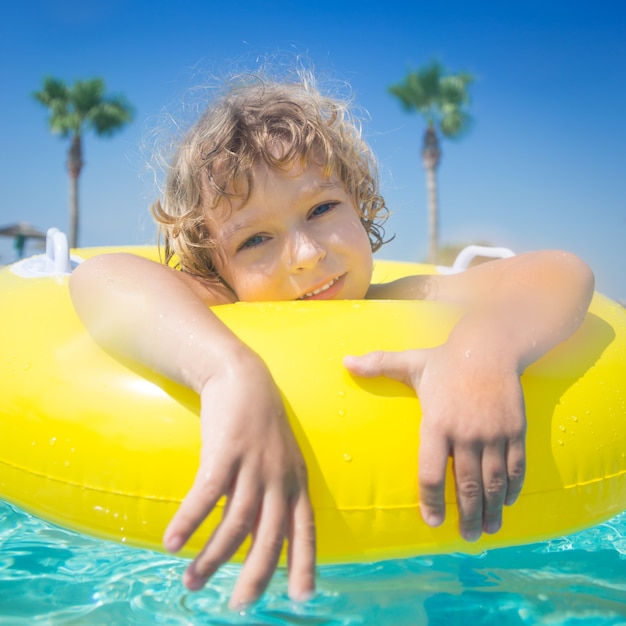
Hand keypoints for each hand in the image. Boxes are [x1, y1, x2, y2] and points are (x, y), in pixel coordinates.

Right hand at [163, 352, 315, 607]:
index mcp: (295, 479)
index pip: (305, 529)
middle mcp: (279, 476)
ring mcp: (253, 463)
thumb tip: (261, 530)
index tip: (301, 598)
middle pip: (271, 536)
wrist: (240, 375)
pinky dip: (190, 521)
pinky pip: (207, 495)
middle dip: (256, 576)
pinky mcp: (225, 450)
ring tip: (193, 582)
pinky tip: (172, 542)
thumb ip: (275, 490)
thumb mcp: (280, 455)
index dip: (304, 563)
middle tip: (240, 607)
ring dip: (213, 556)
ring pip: (236, 522)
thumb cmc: (258, 420)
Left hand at [344, 345, 525, 541]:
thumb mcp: (410, 362)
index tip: (432, 521)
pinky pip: (515, 467)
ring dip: (491, 510)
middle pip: (466, 486)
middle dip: (467, 516)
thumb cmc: (445, 359)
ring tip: (488, 530)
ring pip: (492, 482)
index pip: (431, 473)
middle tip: (466, 537)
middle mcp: (465, 433)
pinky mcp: (515, 430)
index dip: (432, 502)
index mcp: (436, 422)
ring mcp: (493, 434)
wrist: (489, 347)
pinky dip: (512, 488)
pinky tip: (506, 502)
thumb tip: (344, 362)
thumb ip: (378, 364)